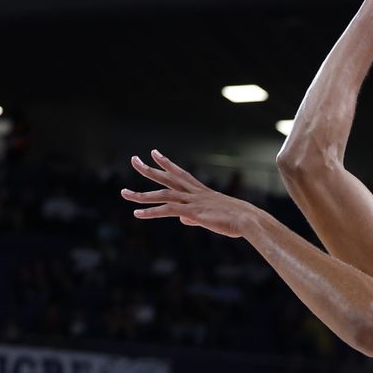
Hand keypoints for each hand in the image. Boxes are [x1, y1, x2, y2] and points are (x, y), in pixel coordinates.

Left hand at [122, 151, 262, 238]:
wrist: (249, 219)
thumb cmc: (237, 220)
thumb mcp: (212, 218)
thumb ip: (194, 218)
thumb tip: (182, 219)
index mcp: (201, 192)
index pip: (179, 174)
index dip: (166, 163)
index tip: (154, 153)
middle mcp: (194, 192)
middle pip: (167, 177)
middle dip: (149, 169)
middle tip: (134, 159)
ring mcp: (192, 201)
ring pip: (162, 194)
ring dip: (141, 194)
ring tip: (124, 193)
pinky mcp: (192, 212)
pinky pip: (166, 210)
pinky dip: (150, 212)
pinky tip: (136, 214)